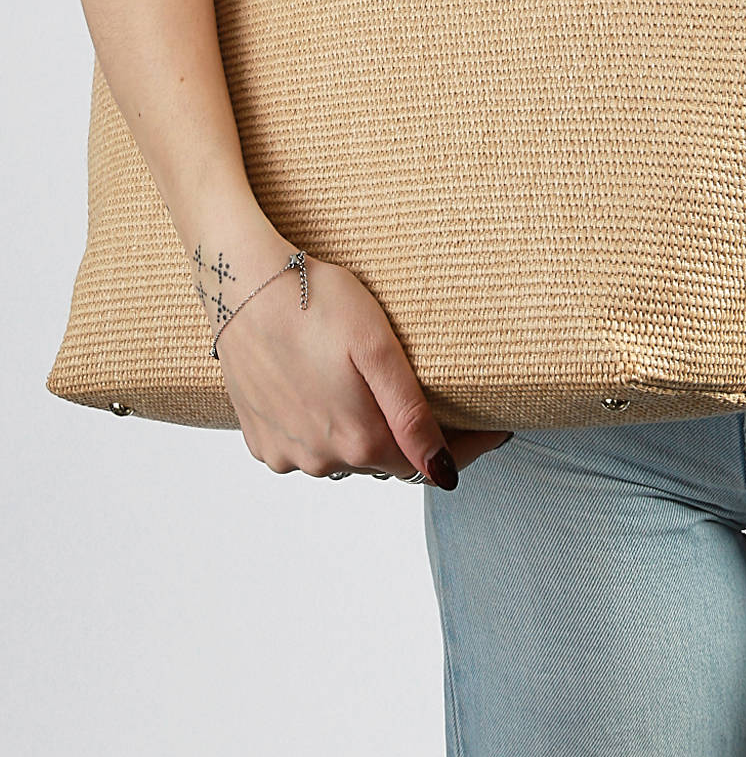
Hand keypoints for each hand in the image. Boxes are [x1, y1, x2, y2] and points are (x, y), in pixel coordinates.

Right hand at [213, 237, 511, 487]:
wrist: (243, 284)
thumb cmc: (317, 302)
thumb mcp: (378, 349)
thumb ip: (411, 416)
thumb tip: (443, 472)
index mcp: (357, 439)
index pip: (425, 464)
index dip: (462, 447)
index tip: (493, 430)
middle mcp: (320, 459)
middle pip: (385, 461)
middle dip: (413, 439)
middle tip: (439, 404)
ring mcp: (286, 452)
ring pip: (345, 456)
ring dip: (366, 435)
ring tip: (377, 394)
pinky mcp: (259, 438)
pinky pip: (307, 447)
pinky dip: (325, 430)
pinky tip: (328, 394)